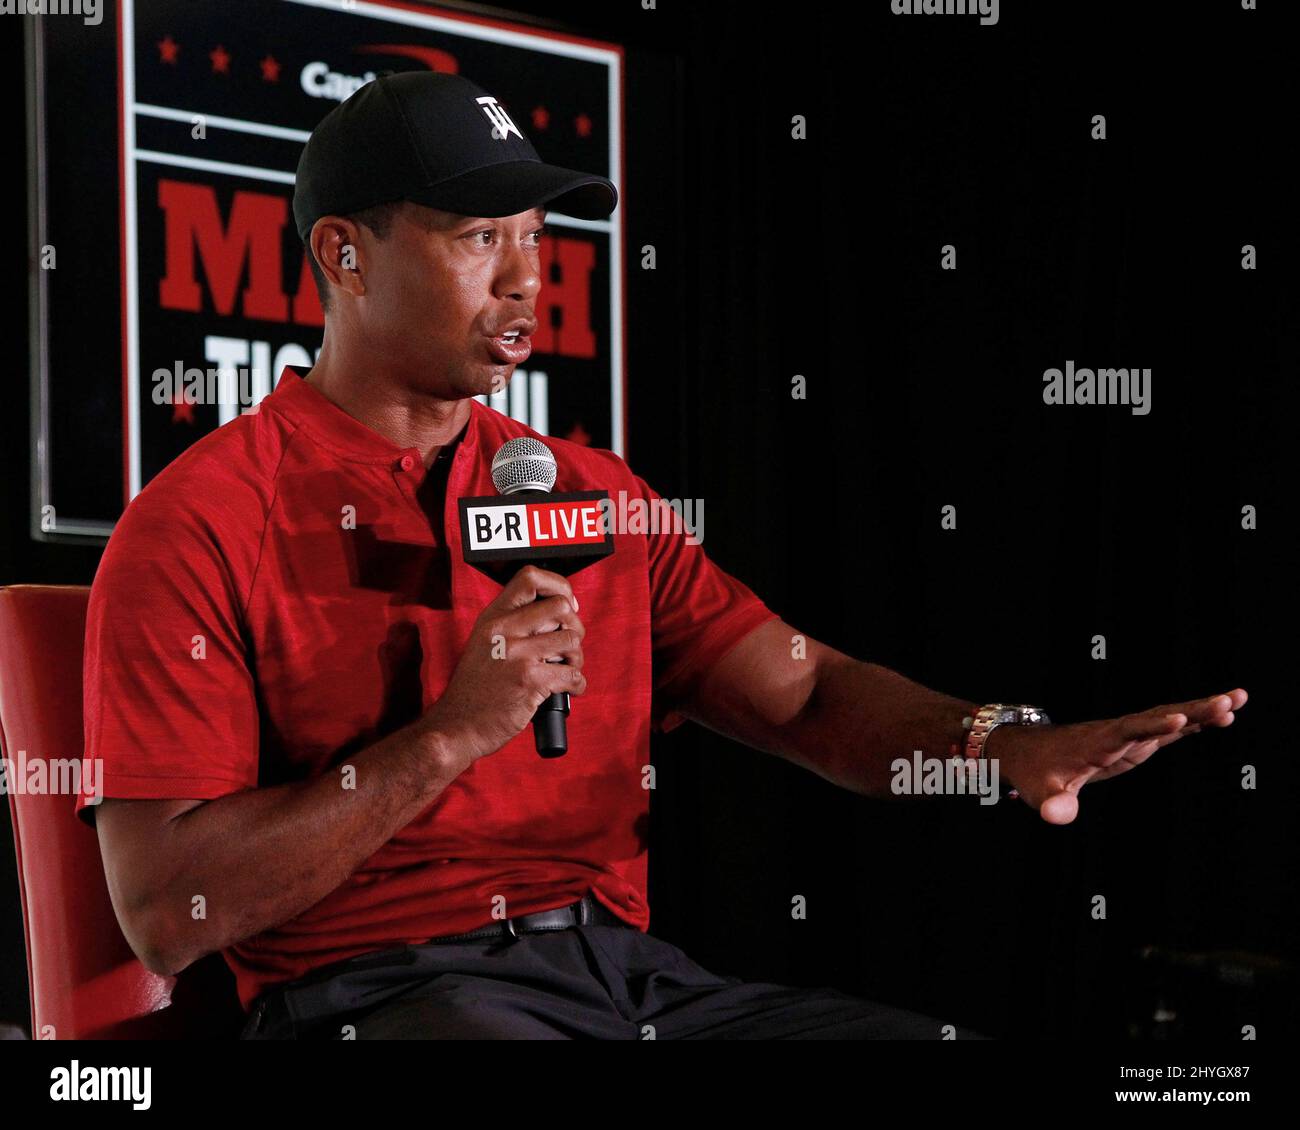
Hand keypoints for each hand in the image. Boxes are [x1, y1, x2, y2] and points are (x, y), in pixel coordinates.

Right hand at [418, 565, 586, 773]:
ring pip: (572, 639)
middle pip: (562, 607)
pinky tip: (568, 689)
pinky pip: (573, 674)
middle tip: (567, 646)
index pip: (531, 577)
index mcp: (493, 617)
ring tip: (566, 669)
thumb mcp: (485, 642)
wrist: (457, 725)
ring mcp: (518, 654)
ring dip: (577, 658)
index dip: (559, 586)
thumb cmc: (475, 688)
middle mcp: (504, 630)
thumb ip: (514, 623)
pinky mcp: (530, 681)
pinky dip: (578, 684)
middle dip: (574, 627)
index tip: (567, 603)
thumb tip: (559, 611)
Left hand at [984, 688, 1247, 824]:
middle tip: (1228, 700)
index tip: (1178, 719)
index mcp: (1097, 743)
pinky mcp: (1133, 741)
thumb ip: (1053, 804)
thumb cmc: (1035, 773)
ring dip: (1200, 710)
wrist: (1026, 751)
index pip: (1127, 731)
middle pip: (1157, 717)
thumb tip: (1056, 817)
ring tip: (1238, 700)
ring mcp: (1126, 734)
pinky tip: (1222, 715)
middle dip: (1191, 710)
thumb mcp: (1040, 792)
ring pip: (1167, 718)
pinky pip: (1167, 728)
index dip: (1151, 725)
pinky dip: (1194, 722)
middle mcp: (1116, 733)